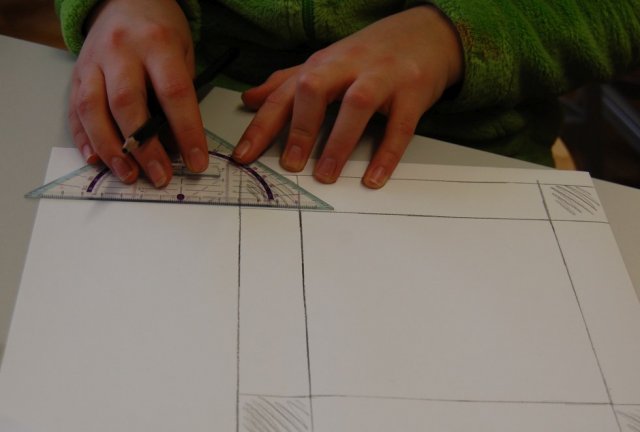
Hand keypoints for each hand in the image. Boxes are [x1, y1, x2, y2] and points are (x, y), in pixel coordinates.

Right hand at [69, 0, 207, 187]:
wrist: (124, 0)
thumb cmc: (160, 30)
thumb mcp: (183, 53)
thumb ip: (180, 94)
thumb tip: (177, 145)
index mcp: (156, 43)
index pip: (174, 93)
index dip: (186, 132)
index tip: (197, 162)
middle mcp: (120, 51)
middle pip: (127, 104)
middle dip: (144, 147)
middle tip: (159, 176)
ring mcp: (92, 62)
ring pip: (92, 109)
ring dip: (110, 148)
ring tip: (128, 175)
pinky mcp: (76, 74)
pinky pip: (75, 110)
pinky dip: (84, 138)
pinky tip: (96, 160)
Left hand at [232, 6, 461, 187]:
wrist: (427, 33)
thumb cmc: (371, 53)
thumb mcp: (326, 63)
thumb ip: (288, 82)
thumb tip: (250, 99)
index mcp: (323, 63)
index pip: (284, 94)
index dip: (261, 125)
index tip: (243, 157)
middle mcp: (349, 66)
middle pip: (315, 87)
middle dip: (300, 126)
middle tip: (290, 164)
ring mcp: (383, 76)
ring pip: (357, 105)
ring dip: (339, 142)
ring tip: (326, 176)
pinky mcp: (413, 91)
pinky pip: (400, 126)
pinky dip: (387, 154)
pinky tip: (374, 178)